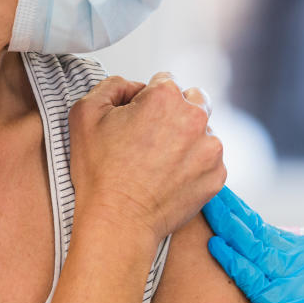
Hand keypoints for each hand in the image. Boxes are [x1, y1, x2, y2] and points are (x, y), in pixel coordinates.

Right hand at [69, 72, 225, 246]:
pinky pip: (210, 161)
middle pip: (193, 101)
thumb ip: (112, 85)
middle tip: (153, 138)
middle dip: (176, 112)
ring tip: (160, 162)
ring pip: (204, 132)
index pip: (165, 81)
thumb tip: (134, 87)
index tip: (137, 120)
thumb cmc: (99, 171)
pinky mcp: (217, 176)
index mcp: (166, 98)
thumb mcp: (86, 112)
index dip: (147, 99)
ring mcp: (211, 150)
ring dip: (188, 139)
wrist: (119, 221)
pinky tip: (171, 177)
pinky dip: (195, 165)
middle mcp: (196, 119)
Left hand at [203, 188, 303, 302]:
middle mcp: (303, 260)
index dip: (240, 213)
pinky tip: (215, 245)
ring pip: (253, 246)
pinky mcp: (282, 302)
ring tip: (206, 208)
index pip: (265, 228)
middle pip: (258, 230)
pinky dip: (232, 260)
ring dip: (227, 226)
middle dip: (230, 210)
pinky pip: (251, 277)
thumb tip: (250, 255)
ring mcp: (293, 280)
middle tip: (207, 192)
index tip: (219, 199)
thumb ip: (284, 268)